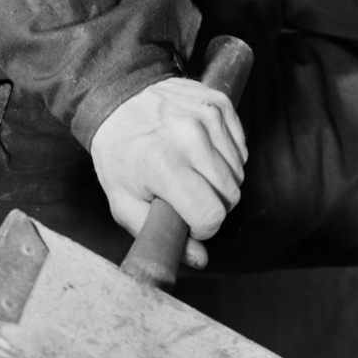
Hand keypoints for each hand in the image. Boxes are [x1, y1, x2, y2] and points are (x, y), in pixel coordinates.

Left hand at [90, 78, 246, 269]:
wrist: (116, 98)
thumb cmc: (119, 154)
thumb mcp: (124, 202)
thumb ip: (159, 234)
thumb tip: (200, 260)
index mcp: (164, 165)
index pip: (211, 215)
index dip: (203, 227)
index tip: (189, 221)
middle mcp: (189, 138)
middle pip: (230, 196)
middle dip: (213, 205)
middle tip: (188, 195)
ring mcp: (207, 117)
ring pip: (238, 174)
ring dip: (220, 182)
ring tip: (192, 172)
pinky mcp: (219, 104)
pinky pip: (241, 149)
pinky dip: (226, 158)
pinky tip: (201, 153)